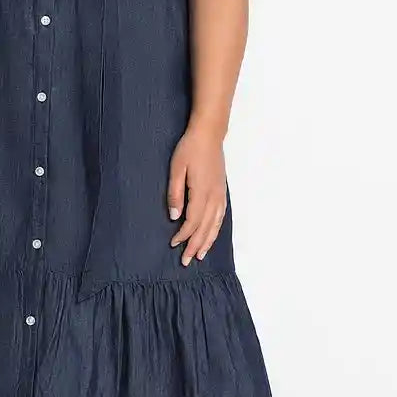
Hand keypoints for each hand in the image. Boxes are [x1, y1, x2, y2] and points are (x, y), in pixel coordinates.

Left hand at [166, 122, 226, 265]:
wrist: (209, 134)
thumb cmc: (190, 149)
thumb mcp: (176, 169)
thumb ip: (175, 194)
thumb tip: (174, 216)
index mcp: (201, 193)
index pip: (192, 221)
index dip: (183, 235)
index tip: (173, 244)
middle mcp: (214, 197)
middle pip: (205, 228)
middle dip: (195, 245)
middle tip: (187, 261)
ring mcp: (220, 195)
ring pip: (215, 224)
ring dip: (208, 241)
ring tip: (201, 255)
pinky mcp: (222, 191)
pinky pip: (221, 216)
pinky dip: (216, 229)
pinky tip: (212, 235)